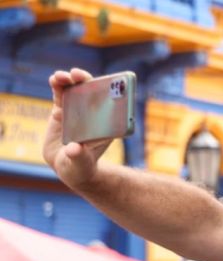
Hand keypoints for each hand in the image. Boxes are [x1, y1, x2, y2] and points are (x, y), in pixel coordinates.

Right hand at [43, 68, 113, 188]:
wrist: (67, 166)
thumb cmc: (80, 166)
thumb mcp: (80, 163)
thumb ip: (78, 156)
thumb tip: (74, 149)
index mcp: (106, 124)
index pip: (112, 104)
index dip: (111, 91)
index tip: (107, 84)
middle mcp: (94, 114)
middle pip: (93, 91)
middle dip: (86, 80)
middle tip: (77, 75)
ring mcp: (78, 109)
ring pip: (75, 89)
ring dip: (69, 79)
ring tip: (61, 77)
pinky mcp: (63, 109)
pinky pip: (60, 94)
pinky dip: (57, 85)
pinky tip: (54, 79)